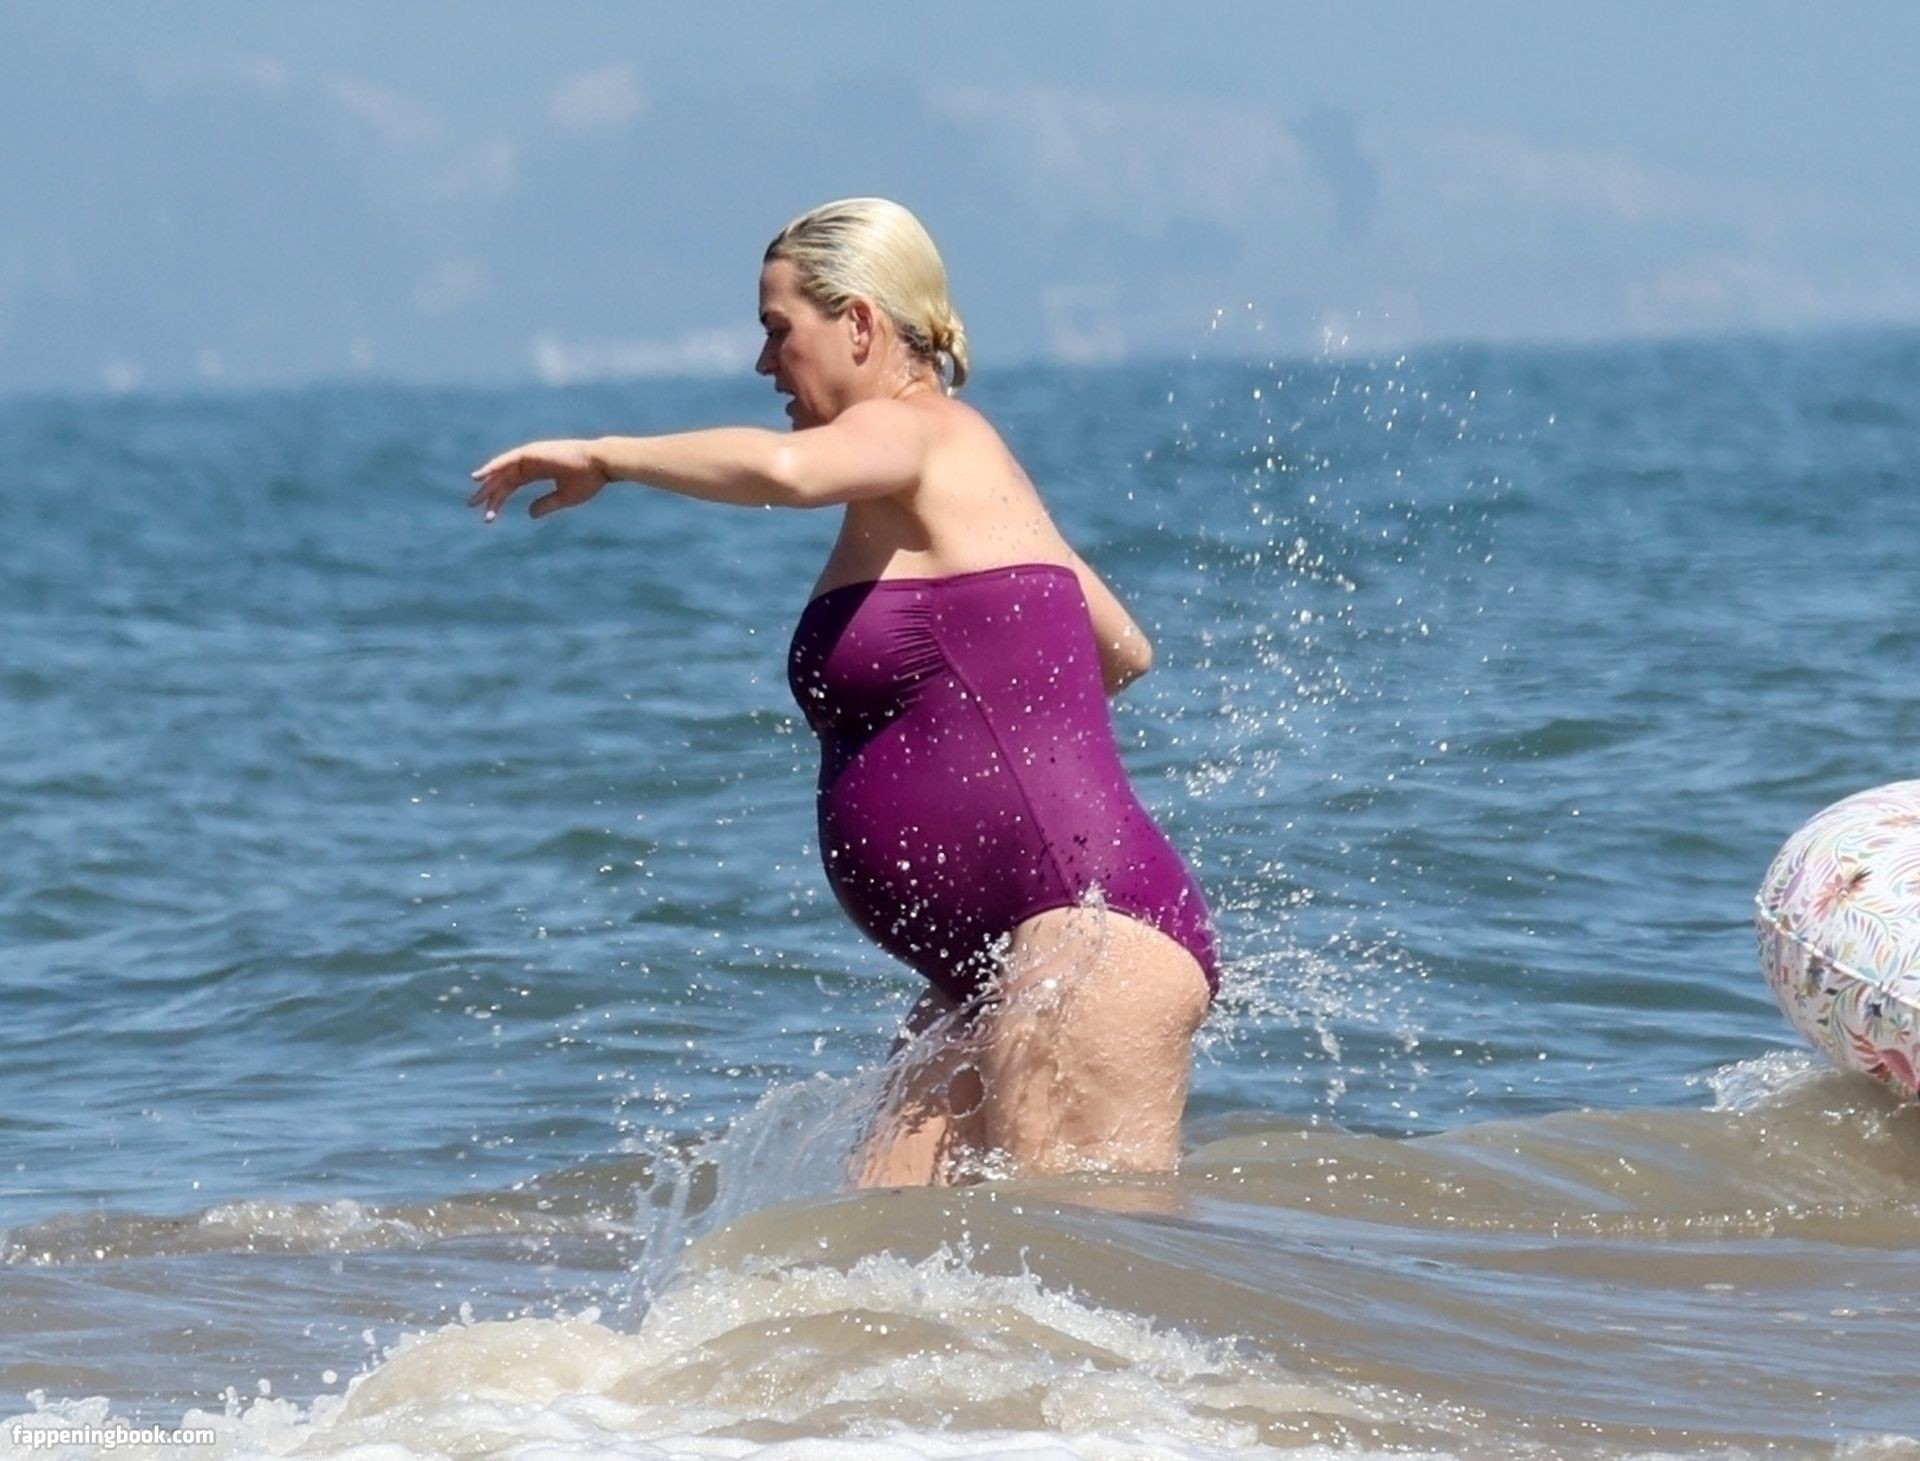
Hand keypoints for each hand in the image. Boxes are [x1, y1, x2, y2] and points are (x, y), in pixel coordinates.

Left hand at [468, 439, 608, 520]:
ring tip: (473, 498)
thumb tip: (528, 514)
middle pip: (503, 478)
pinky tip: (480, 476)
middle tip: (472, 506)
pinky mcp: (532, 452)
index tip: (489, 516)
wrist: (601, 465)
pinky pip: (507, 460)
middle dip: (488, 493)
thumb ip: (546, 505)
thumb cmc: (589, 479)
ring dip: (487, 482)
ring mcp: (531, 455)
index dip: (500, 499)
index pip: (513, 484)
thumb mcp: (565, 497)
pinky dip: (492, 467)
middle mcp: (532, 461)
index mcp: (539, 470)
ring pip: (502, 470)